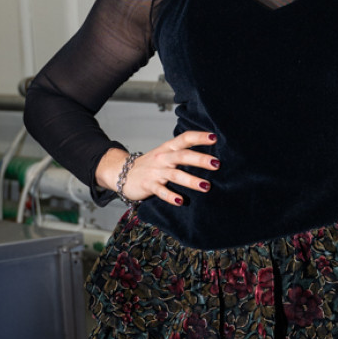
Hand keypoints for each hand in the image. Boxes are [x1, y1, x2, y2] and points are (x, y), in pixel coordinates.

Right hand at [97, 132, 218, 206]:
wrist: (120, 172)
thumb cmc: (150, 164)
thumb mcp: (165, 154)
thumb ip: (182, 153)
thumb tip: (209, 156)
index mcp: (168, 148)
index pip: (184, 138)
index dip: (199, 137)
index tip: (214, 138)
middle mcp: (163, 158)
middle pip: (182, 156)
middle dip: (200, 159)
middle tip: (217, 163)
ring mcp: (155, 172)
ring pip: (175, 175)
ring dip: (191, 180)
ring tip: (206, 186)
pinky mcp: (148, 185)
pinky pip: (161, 191)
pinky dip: (170, 196)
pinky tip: (180, 201)